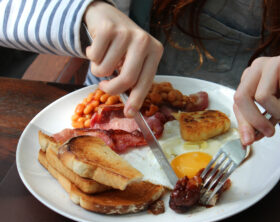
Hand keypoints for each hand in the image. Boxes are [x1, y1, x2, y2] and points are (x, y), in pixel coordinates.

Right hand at [84, 1, 162, 116]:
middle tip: (104, 86)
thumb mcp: (134, 59)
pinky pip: (94, 57)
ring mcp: (126, 33)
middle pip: (126, 79)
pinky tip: (97, 45)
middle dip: (111, 89)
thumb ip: (134, 78)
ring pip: (105, 69)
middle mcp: (144, 41)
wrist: (106, 15)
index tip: (129, 113)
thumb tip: (130, 109)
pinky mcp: (108, 28)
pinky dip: (90, 55)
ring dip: (98, 69)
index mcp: (155, 51)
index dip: (136, 100)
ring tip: (103, 56)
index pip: (145, 82)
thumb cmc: (122, 44)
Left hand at [234, 52, 279, 144]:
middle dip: (256, 120)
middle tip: (270, 131)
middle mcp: (257, 68)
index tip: (249, 141)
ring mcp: (272, 61)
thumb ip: (262, 123)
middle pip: (242, 97)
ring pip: (263, 96)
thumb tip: (249, 138)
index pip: (237, 103)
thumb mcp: (278, 113)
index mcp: (250, 79)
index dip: (243, 123)